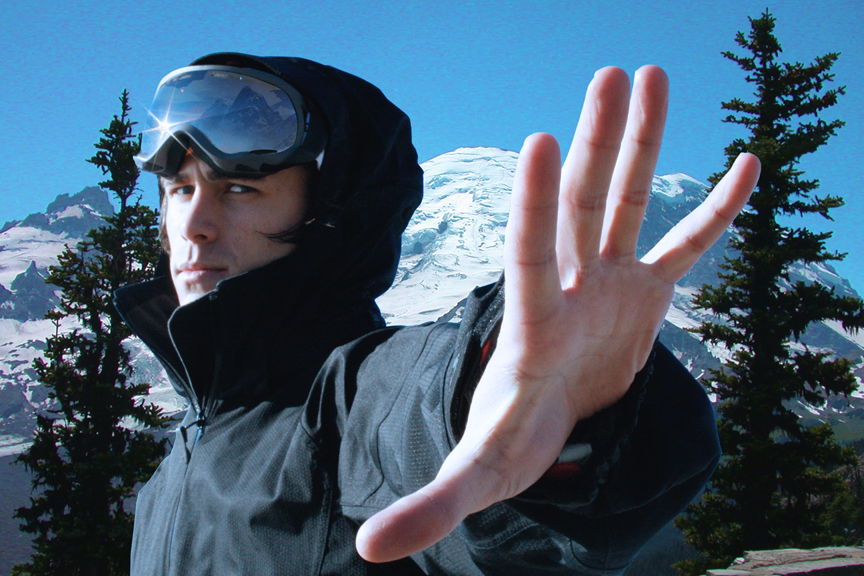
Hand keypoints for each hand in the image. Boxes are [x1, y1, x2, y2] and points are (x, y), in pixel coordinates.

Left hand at [356, 65, 760, 561]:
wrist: (544, 422)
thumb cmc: (510, 441)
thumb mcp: (476, 476)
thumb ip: (430, 506)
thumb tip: (366, 552)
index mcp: (533, 323)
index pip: (532, 255)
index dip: (536, 206)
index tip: (542, 138)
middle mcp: (570, 288)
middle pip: (583, 207)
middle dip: (601, 143)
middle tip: (614, 72)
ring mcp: (609, 285)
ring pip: (628, 203)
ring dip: (642, 145)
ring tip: (652, 74)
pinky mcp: (645, 295)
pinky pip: (688, 246)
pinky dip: (717, 213)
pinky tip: (746, 165)